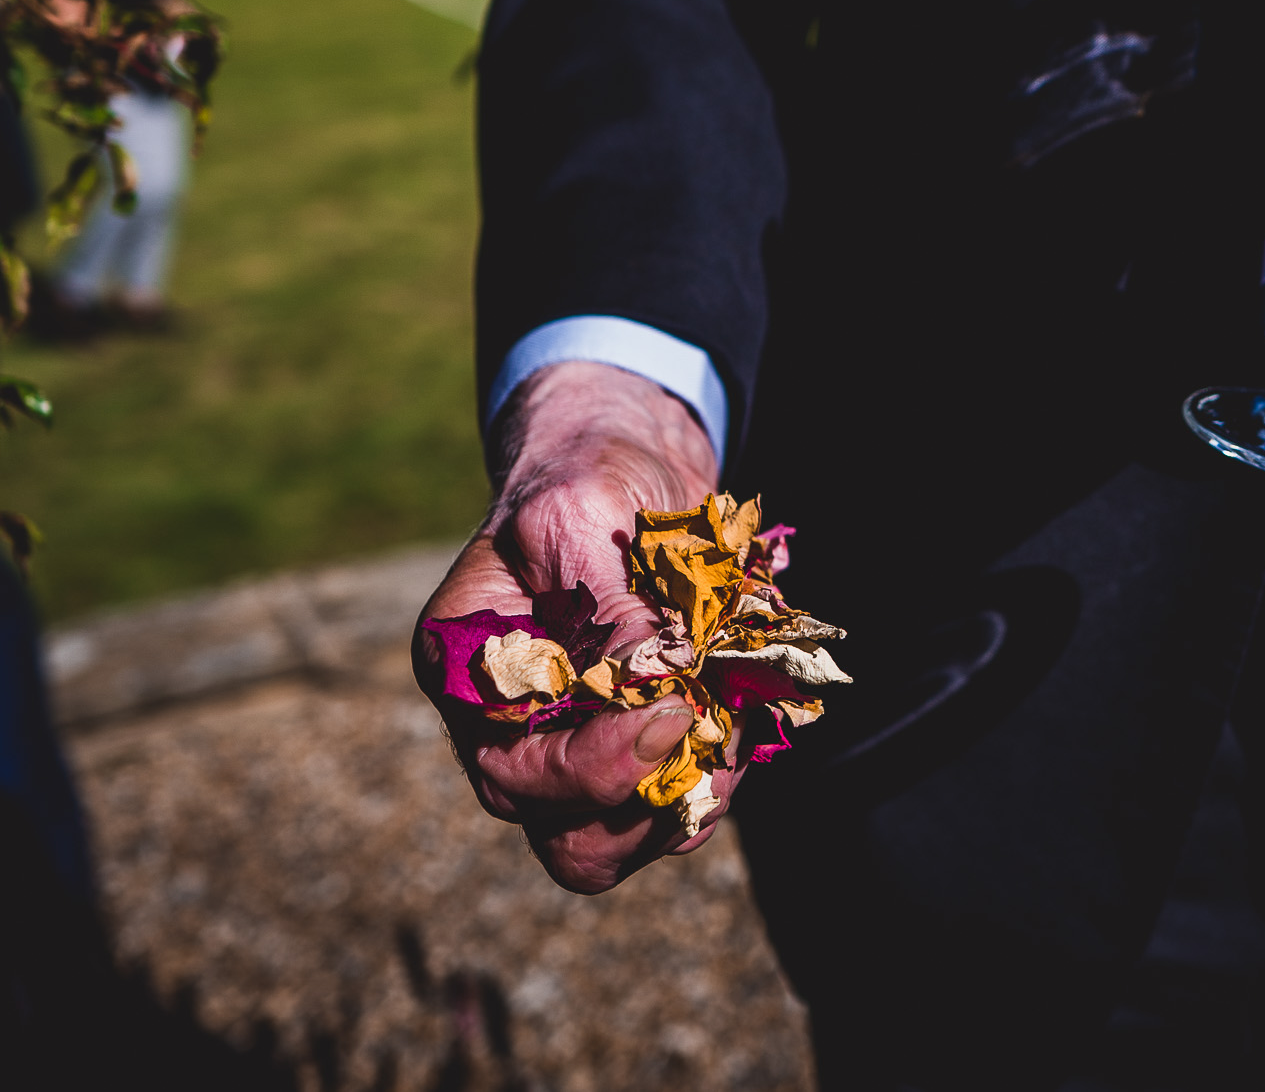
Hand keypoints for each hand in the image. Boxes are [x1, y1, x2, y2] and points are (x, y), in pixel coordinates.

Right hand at [413, 360, 725, 893]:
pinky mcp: (639, 745)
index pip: (517, 780)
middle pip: (570, 843)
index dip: (599, 768)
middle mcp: (515, 735)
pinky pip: (680, 801)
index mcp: (472, 681)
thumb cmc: (586, 480)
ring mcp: (577, 748)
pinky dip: (720, 769)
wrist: (631, 470)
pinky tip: (744, 707)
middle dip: (649, 808)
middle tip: (709, 736)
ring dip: (696, 794)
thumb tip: (655, 687)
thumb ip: (607, 605)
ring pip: (632, 836)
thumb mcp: (581, 517)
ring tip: (736, 717)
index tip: (672, 711)